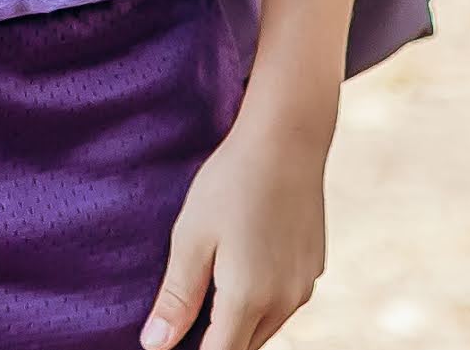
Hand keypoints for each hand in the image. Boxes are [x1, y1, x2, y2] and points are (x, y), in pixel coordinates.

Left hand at [144, 101, 333, 349]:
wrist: (287, 140)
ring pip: (265, 327)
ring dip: (238, 322)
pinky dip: (261, 300)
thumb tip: (155, 346)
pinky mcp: (314, 269)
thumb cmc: (230, 184)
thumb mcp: (191, 237)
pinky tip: (242, 263)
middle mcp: (283, 302)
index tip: (170, 344)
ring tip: (211, 286)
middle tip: (183, 314)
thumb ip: (177, 298)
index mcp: (248, 299)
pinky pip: (283, 302)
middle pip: (243, 346)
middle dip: (214, 340)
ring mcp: (303, 287)